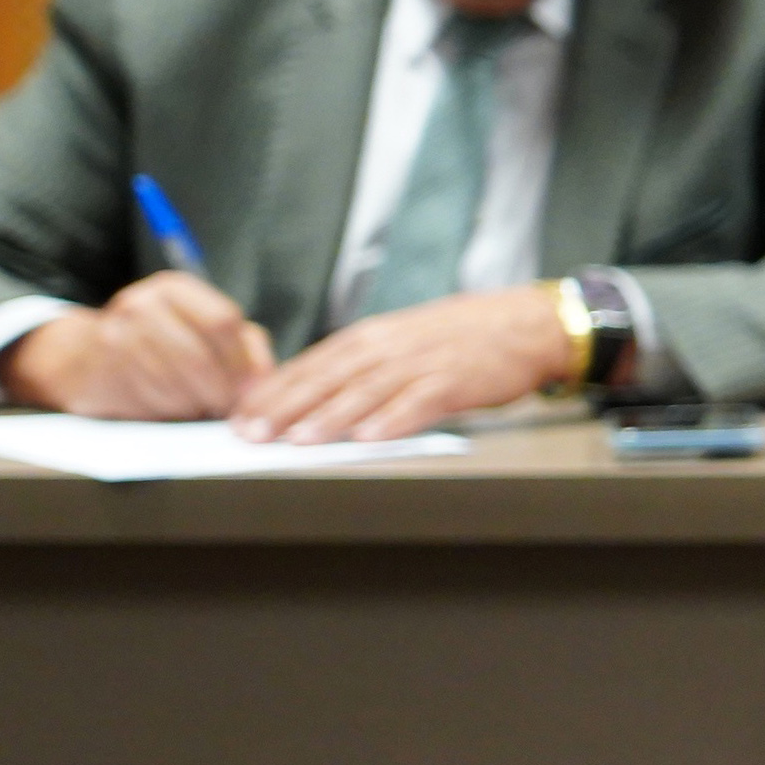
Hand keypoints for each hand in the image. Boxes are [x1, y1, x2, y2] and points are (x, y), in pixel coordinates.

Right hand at [0, 272, 274, 419]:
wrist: (83, 355)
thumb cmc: (161, 341)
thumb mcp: (203, 328)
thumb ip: (245, 346)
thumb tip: (265, 380)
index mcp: (174, 288)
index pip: (222, 321)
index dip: (242, 361)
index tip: (253, 389)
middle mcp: (141, 304)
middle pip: (198, 356)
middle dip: (220, 391)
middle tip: (231, 410)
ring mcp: (115, 336)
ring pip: (174, 384)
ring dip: (196, 406)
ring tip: (204, 410)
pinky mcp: (100, 371)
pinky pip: (148, 402)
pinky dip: (169, 414)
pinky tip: (175, 412)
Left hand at [230, 287, 576, 442]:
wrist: (524, 324)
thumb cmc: (463, 337)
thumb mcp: (402, 340)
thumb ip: (360, 366)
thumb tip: (311, 397)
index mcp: (371, 336)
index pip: (310, 364)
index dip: (272, 390)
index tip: (239, 415)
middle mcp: (390, 346)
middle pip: (329, 378)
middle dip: (286, 407)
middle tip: (252, 433)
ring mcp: (422, 363)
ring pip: (366, 391)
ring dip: (330, 417)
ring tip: (299, 440)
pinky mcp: (455, 380)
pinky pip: (419, 402)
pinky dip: (393, 419)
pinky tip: (370, 438)